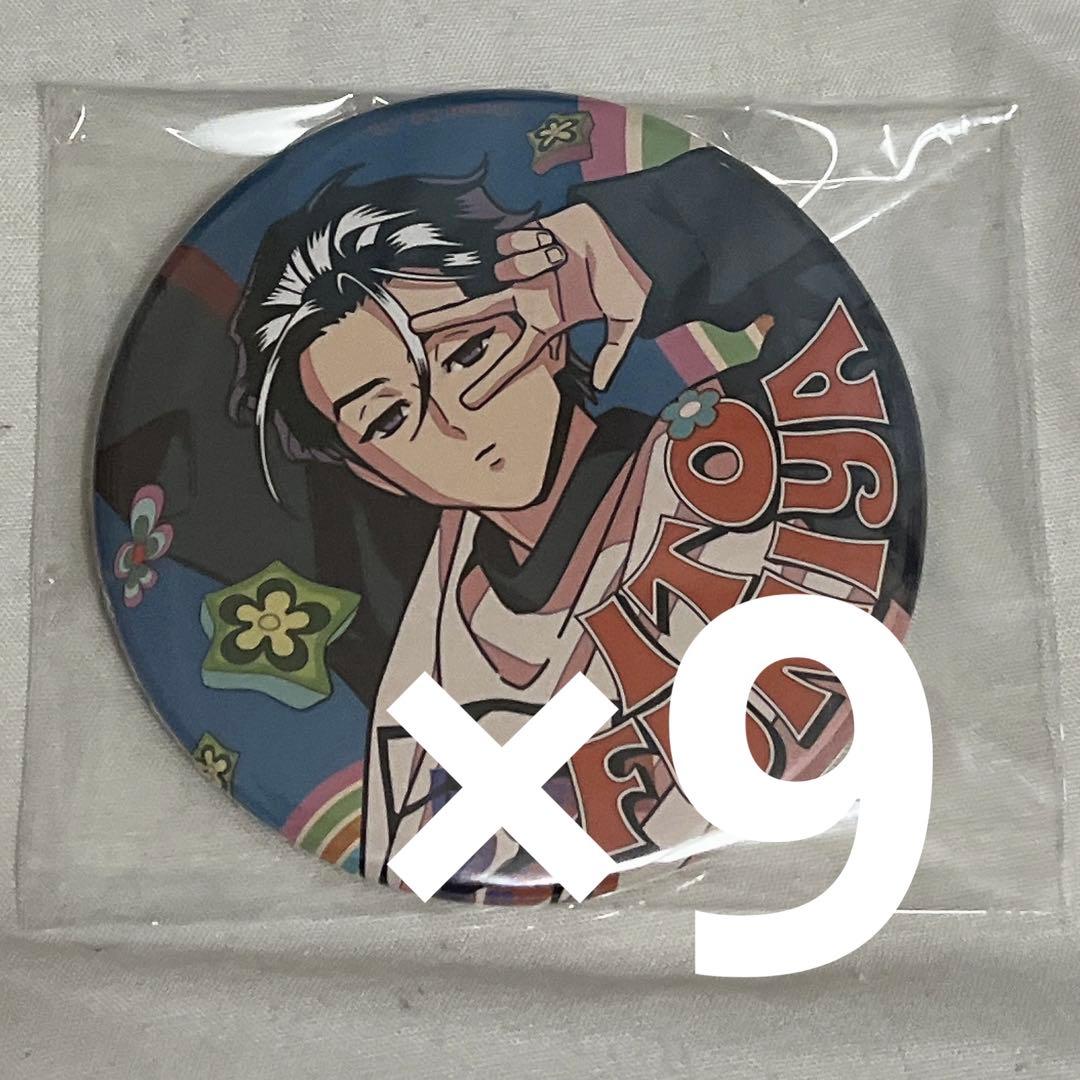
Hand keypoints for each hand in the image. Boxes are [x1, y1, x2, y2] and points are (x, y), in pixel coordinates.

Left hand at [410, 202, 650, 407]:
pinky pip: (511, 245)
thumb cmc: (628, 277)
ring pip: (505, 270)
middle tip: (414, 332)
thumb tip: (603, 384)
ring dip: (534, 264)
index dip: (492, 380)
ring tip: (561, 259)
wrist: (629, 231)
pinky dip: (532, 243)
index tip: (468, 403)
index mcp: (548, 322)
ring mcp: (521, 270)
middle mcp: (528, 299)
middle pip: (477, 313)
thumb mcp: (626, 320)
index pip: (515, 358)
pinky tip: (553, 241)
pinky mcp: (521, 241)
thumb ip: (613, 352)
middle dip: (445, 321)